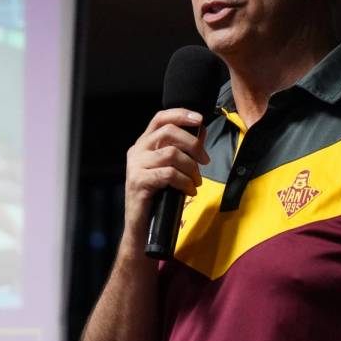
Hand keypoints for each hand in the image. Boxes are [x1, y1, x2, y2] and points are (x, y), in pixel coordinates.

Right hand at [123, 108, 208, 246]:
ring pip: (171, 154)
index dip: (180, 114)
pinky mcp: (138, 181)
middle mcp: (137, 151)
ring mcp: (135, 166)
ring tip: (196, 182)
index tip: (199, 119)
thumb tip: (202, 130)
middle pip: (168, 132)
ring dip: (191, 168)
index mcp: (144, 144)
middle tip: (205, 161)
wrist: (141, 226)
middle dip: (193, 144)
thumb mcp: (172, 169)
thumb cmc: (158, 196)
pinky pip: (169, 174)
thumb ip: (184, 149)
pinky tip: (189, 190)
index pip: (160, 118)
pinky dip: (184, 182)